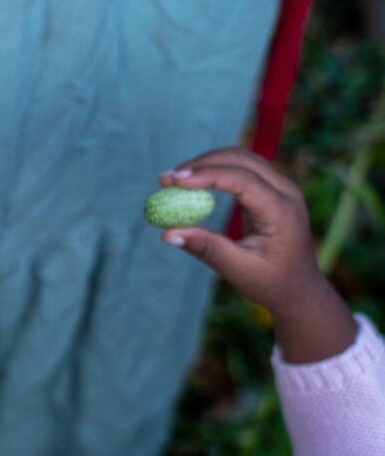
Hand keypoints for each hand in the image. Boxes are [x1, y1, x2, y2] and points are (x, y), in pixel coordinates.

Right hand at [157, 147, 356, 362]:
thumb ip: (206, 248)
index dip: (206, 176)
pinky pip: (241, 167)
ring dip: (206, 163)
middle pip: (241, 160)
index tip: (173, 181)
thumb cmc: (271, 282)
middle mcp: (286, 191)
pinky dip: (215, 169)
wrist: (298, 287)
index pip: (242, 180)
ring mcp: (281, 186)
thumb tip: (167, 233)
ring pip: (240, 158)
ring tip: (174, 181)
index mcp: (282, 211)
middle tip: (166, 180)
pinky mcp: (271, 188)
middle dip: (201, 164)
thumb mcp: (238, 270)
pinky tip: (192, 183)